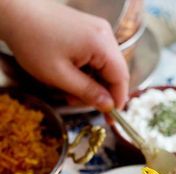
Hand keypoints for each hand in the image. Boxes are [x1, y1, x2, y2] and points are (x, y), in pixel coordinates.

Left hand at [1, 0, 128, 110]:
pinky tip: (70, 77)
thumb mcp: (60, 76)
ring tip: (68, 91)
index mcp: (101, 43)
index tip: (111, 119)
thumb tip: (108, 105)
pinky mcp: (87, 30)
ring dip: (91, 83)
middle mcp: (104, 34)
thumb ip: (88, 92)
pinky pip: (95, 57)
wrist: (16, 14)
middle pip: (114, 72)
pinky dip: (86, 71)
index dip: (118, 101)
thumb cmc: (34, 42)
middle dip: (100, 93)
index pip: (120, 78)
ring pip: (104, 66)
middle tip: (78, 103)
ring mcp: (96, 30)